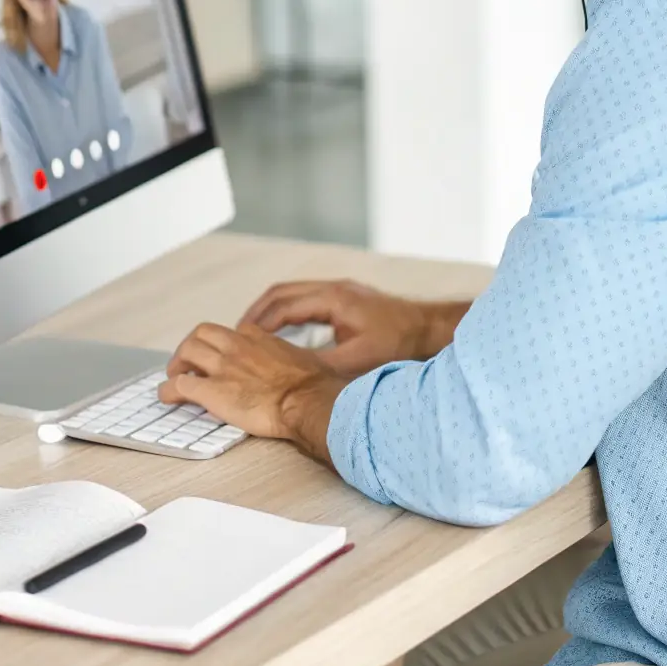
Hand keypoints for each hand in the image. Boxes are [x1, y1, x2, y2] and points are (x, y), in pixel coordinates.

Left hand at [157, 322, 346, 461]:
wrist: (306, 401)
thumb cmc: (313, 385)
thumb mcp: (304, 359)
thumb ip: (292, 359)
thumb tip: (303, 369)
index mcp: (257, 338)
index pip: (232, 332)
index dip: (222, 344)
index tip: (222, 355)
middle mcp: (236, 346)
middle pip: (201, 333)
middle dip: (191, 346)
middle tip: (188, 362)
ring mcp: (221, 366)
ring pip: (186, 351)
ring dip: (177, 364)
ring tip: (174, 376)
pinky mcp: (211, 391)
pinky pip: (179, 386)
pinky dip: (168, 390)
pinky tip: (166, 396)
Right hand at [239, 280, 470, 376]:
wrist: (430, 329)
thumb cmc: (399, 343)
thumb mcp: (358, 362)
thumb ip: (322, 367)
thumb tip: (289, 377)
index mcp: (333, 299)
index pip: (283, 306)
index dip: (258, 323)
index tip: (239, 338)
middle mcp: (334, 288)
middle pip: (282, 293)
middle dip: (257, 312)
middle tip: (237, 333)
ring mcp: (340, 290)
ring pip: (293, 293)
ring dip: (271, 310)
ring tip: (252, 332)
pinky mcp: (347, 297)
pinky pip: (306, 298)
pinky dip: (288, 311)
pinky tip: (284, 331)